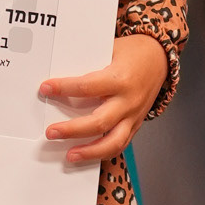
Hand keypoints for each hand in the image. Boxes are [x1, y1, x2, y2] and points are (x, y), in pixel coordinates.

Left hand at [39, 34, 167, 162]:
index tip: (45, 88)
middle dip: (72, 130)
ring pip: (112, 142)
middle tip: (51, 132)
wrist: (159, 59)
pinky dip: (103, 152)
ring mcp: (133, 116)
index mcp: (120, 78)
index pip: (87, 87)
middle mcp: (128, 100)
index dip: (63, 88)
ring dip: (89, 152)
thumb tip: (60, 72)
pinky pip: (120, 144)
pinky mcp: (136, 125)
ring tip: (69, 155)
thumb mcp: (110, 49)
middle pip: (98, 122)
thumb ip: (89, 63)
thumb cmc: (132, 52)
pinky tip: (87, 155)